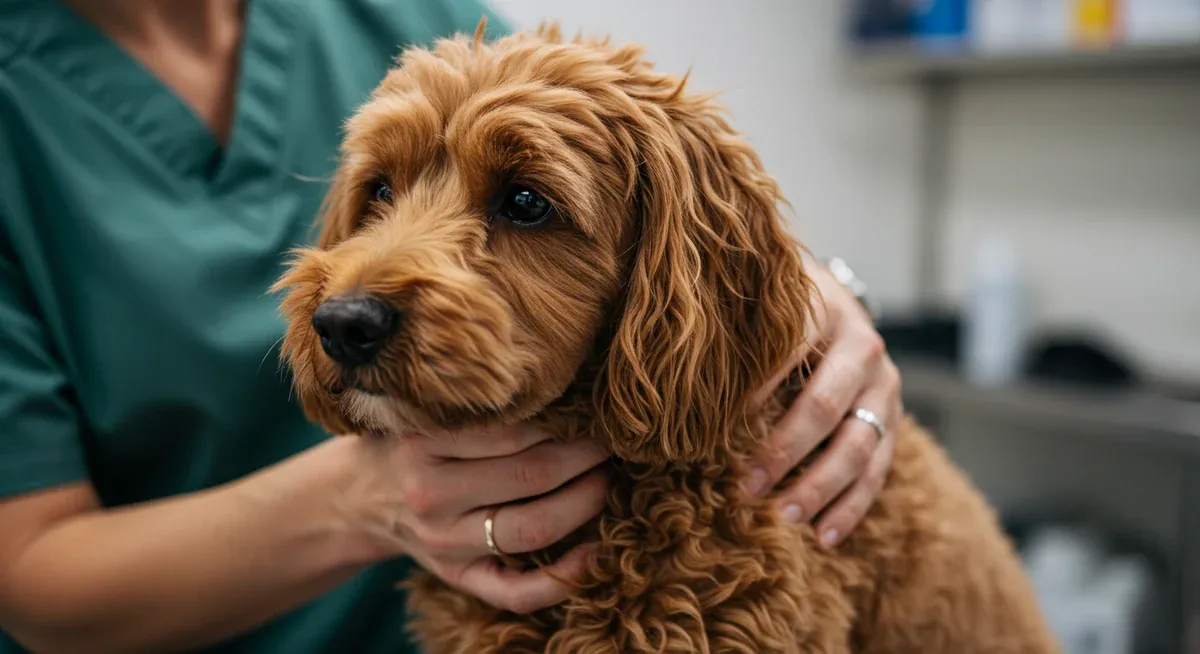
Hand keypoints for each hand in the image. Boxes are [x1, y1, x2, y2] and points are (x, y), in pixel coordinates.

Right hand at [342, 427, 609, 614]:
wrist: (357, 497)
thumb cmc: (410, 444)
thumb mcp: (425, 415)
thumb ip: (476, 408)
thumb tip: (560, 387)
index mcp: (424, 445)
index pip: (513, 431)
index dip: (564, 422)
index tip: (592, 410)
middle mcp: (432, 495)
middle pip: (532, 476)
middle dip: (586, 457)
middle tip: (612, 442)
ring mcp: (445, 543)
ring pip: (533, 529)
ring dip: (585, 502)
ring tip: (607, 479)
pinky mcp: (457, 578)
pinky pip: (517, 591)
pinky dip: (564, 578)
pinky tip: (596, 553)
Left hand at [744, 256, 901, 547]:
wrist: (836, 300)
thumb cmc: (775, 309)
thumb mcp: (757, 304)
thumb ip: (727, 327)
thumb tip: (670, 374)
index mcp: (823, 309)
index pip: (790, 350)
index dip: (757, 389)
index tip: (720, 426)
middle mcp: (861, 345)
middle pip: (826, 407)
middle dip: (785, 452)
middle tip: (747, 486)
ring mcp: (883, 384)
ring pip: (859, 445)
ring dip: (820, 487)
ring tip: (785, 518)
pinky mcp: (893, 418)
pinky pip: (878, 469)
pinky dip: (851, 506)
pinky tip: (824, 537)